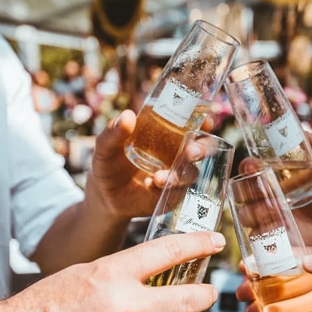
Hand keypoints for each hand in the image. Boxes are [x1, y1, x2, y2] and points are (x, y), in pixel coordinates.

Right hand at [0, 231, 225, 311]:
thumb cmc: (47, 303)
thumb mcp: (87, 272)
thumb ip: (125, 273)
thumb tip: (157, 275)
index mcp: (114, 275)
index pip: (170, 253)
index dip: (199, 244)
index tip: (215, 241)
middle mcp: (127, 308)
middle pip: (187, 300)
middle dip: (204, 294)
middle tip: (209, 290)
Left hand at [87, 110, 216, 219]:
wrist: (106, 195)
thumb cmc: (109, 163)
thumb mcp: (106, 147)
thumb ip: (113, 132)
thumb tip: (127, 116)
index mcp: (167, 132)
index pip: (192, 123)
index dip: (204, 121)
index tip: (205, 121)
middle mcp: (178, 151)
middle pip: (203, 147)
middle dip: (203, 149)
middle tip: (193, 153)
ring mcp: (178, 173)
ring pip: (192, 172)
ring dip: (181, 174)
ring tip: (160, 178)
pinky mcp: (173, 193)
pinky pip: (179, 190)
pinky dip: (168, 187)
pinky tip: (151, 184)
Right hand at [238, 132, 311, 248]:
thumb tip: (308, 132)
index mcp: (270, 177)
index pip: (249, 168)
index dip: (247, 166)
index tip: (254, 164)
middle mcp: (262, 196)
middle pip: (241, 191)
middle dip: (247, 190)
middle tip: (264, 189)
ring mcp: (263, 218)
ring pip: (245, 214)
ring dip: (255, 212)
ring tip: (275, 211)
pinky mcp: (268, 238)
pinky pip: (254, 237)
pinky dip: (260, 234)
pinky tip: (276, 229)